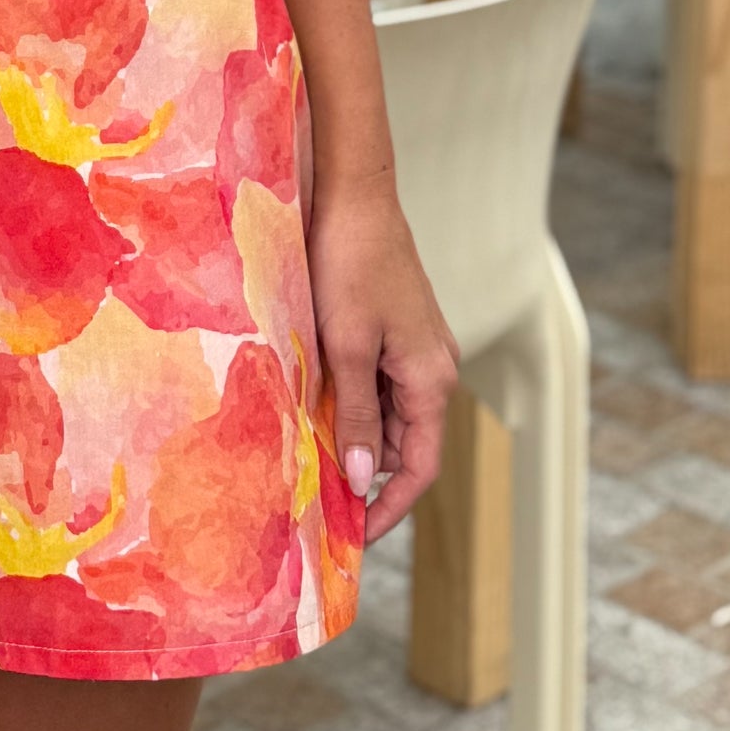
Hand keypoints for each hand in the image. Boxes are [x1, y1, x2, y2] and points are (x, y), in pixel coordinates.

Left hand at [306, 175, 457, 547]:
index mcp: (431, 379)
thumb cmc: (350, 261)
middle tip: (306, 492)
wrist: (353, 192)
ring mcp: (412, 349)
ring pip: (380, 413)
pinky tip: (306, 398)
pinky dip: (342, 397)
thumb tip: (361, 479)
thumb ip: (353, 414)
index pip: (418, 469)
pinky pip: (371, 382)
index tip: (351, 538)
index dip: (386, 508)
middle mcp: (431, 369)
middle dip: (357, 469)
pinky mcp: (391, 329)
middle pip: (398, 444)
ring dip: (345, 430)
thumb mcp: (345, 345)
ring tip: (298, 445)